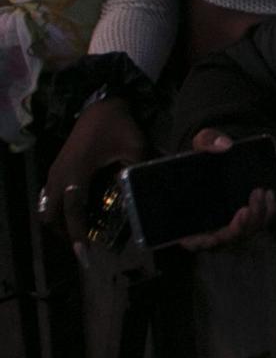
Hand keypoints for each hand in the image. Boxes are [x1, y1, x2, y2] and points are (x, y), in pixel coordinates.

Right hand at [42, 99, 145, 251]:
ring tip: (84, 233)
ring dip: (62, 222)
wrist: (100, 104)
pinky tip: (81, 213)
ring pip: (48, 208)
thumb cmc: (119, 126)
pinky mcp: (57, 168)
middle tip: (86, 246)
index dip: (77, 235)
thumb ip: (137, 174)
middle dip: (66, 233)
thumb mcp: (135, 149)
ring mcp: (55, 172)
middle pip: (52, 216)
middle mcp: (60, 176)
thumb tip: (145, 197)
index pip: (73, 213)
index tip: (84, 254)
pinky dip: (61, 209)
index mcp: (76, 174)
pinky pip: (52, 197)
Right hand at [178, 130, 275, 251]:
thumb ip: (207, 142)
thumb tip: (222, 144)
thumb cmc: (203, 158)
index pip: (193, 242)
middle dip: (241, 225)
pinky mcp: (247, 219)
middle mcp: (209, 228)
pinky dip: (268, 212)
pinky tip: (270, 195)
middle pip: (227, 237)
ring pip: (247, 231)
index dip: (202, 242)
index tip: (212, 237)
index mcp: (187, 221)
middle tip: (249, 204)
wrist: (218, 159)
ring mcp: (230, 225)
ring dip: (257, 216)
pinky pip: (260, 221)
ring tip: (261, 194)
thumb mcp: (201, 144)